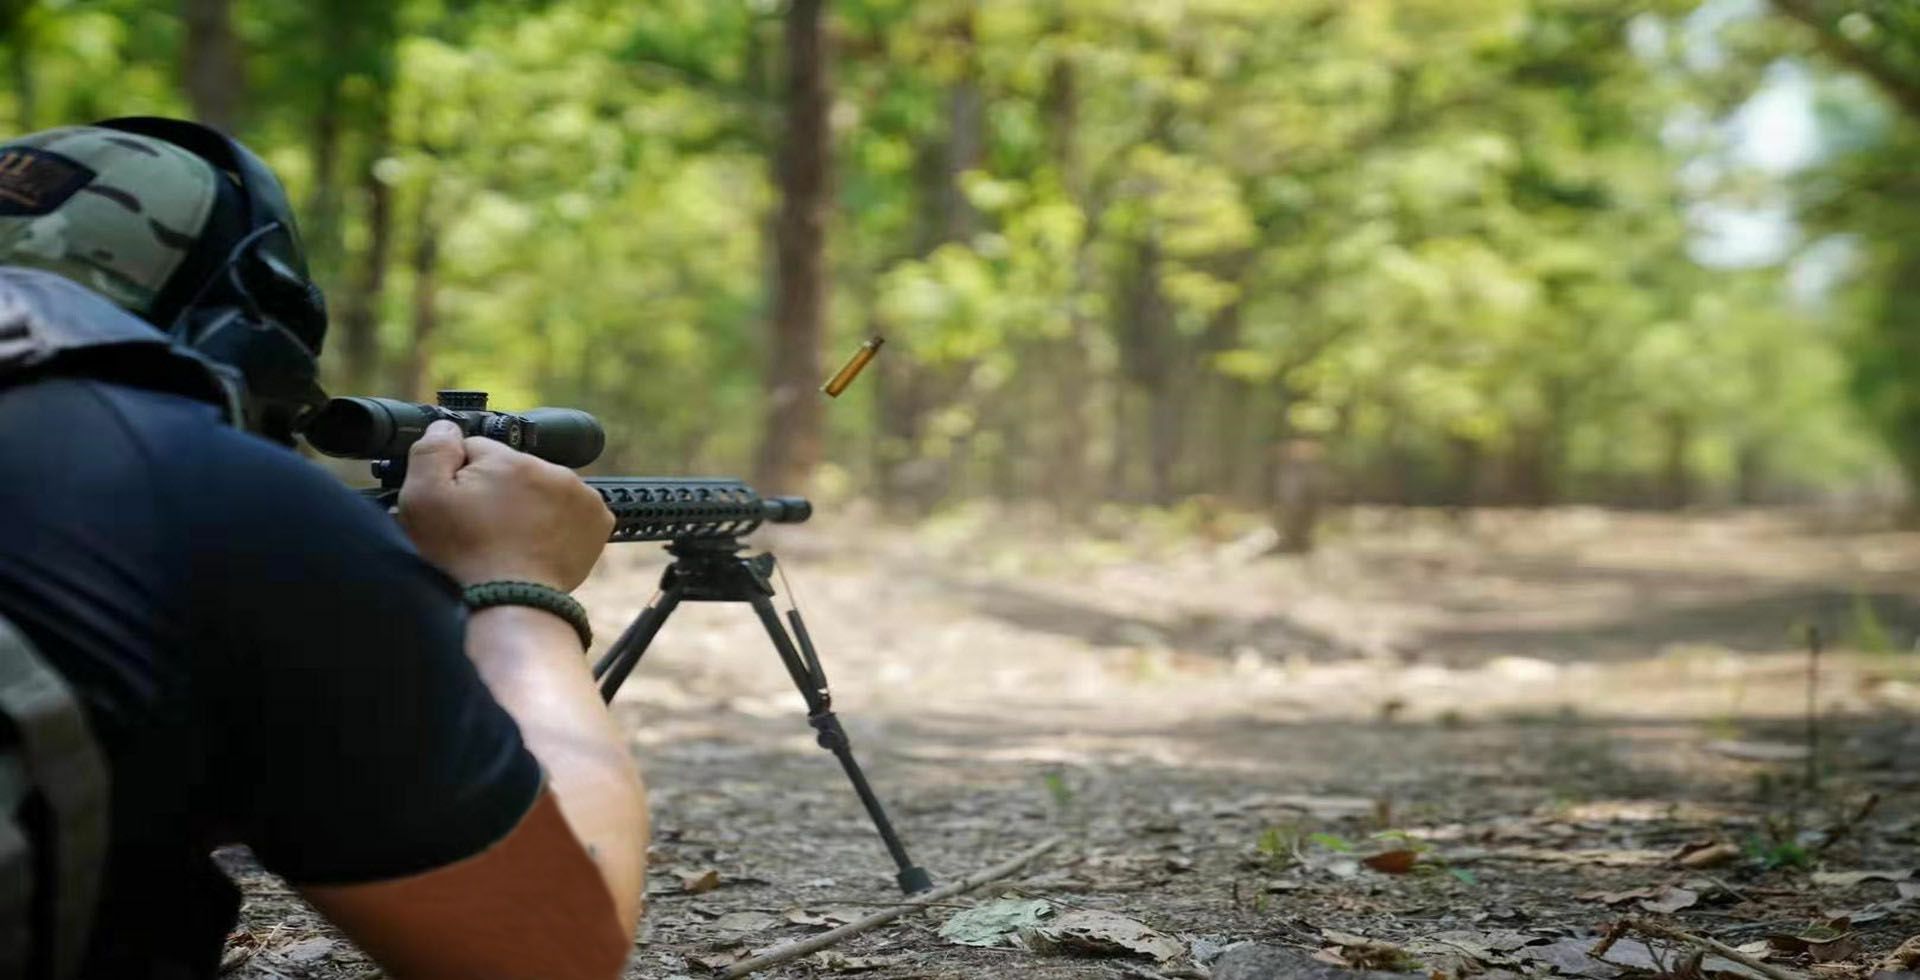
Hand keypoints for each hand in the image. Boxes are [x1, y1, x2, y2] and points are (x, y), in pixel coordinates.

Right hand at [397, 421, 613, 590]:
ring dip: (529, 506)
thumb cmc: (462, 556)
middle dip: (498, 490)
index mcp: (512, 460)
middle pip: (514, 470)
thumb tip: (447, 426)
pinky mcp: (598, 522)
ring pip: (543, 489)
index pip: (478, 449)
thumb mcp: (423, 498)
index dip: (461, 476)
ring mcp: (581, 496)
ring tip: (511, 540)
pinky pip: (571, 510)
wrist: (509, 604)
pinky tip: (538, 544)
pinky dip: (557, 523)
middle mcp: (554, 471)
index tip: (460, 506)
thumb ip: (432, 450)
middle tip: (484, 528)